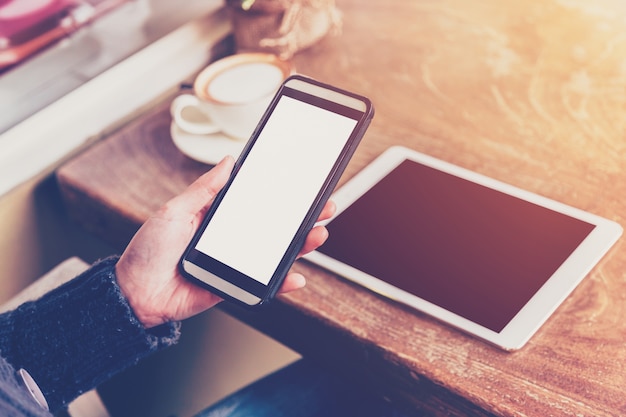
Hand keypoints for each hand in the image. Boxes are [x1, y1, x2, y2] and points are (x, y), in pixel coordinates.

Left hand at [116, 156, 334, 327]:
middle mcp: (230, 239)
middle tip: (324, 207)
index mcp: (217, 217)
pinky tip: (296, 276)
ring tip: (317, 236)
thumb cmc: (148, 250)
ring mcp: (234, 263)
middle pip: (273, 227)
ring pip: (274, 254)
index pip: (256, 203)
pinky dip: (282, 283)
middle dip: (301, 218)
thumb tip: (229, 162)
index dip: (280, 195)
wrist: (134, 293)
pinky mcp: (233, 286)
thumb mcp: (175, 210)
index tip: (302, 186)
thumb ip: (205, 189)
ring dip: (299, 246)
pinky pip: (262, 284)